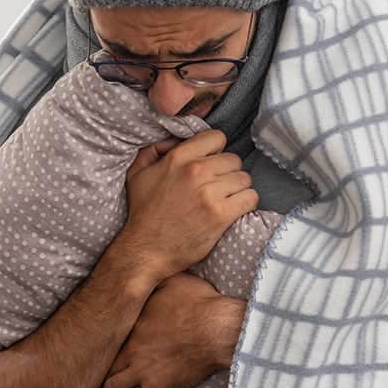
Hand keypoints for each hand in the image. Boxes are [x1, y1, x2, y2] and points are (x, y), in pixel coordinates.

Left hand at [100, 273, 246, 387]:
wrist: (215, 328)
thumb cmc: (200, 302)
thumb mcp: (176, 280)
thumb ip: (161, 279)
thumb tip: (156, 268)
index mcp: (134, 321)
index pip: (110, 330)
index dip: (104, 337)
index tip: (99, 341)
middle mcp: (131, 346)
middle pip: (105, 360)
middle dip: (98, 368)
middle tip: (95, 374)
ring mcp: (142, 369)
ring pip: (113, 387)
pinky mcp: (157, 387)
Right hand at [118, 129, 257, 283]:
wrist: (146, 249)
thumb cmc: (142, 213)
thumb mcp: (137, 173)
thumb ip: (154, 149)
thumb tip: (175, 139)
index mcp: (178, 158)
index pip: (217, 138)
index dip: (216, 151)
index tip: (212, 163)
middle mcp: (196, 172)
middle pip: (234, 160)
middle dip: (228, 172)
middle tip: (218, 186)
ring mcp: (210, 194)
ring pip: (244, 179)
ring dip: (238, 189)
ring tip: (226, 199)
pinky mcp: (221, 215)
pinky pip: (250, 198)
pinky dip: (246, 203)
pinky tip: (234, 209)